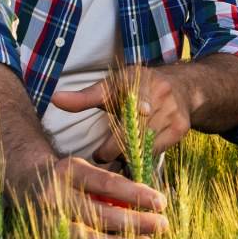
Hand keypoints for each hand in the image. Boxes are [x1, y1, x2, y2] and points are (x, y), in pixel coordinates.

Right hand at [7, 148, 168, 238]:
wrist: (25, 182)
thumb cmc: (67, 177)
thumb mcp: (86, 168)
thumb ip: (112, 184)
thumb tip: (152, 203)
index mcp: (68, 171)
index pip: (107, 184)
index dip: (135, 194)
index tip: (161, 203)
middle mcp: (54, 197)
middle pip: (99, 214)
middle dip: (134, 222)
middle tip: (162, 226)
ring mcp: (46, 224)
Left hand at [50, 65, 192, 167]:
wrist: (181, 88)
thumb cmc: (137, 88)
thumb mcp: (112, 86)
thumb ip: (84, 97)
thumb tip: (56, 99)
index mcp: (140, 79)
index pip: (139, 92)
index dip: (142, 101)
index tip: (143, 110)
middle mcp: (160, 93)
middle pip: (137, 127)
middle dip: (114, 147)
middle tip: (100, 155)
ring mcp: (173, 111)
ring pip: (145, 142)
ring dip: (126, 155)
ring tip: (113, 159)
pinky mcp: (181, 128)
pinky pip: (157, 150)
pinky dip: (142, 157)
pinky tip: (132, 159)